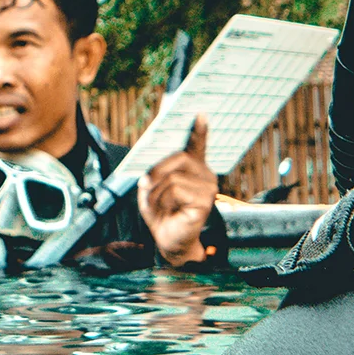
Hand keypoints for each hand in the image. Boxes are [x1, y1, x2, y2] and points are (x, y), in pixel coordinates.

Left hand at [138, 114, 218, 268]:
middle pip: (179, 157)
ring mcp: (208, 188)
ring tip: (160, 206)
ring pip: (173, 176)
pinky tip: (169, 211)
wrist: (169, 241)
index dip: (199, 130)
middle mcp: (205, 175)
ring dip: (157, 192)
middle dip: (157, 170)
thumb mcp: (152, 189)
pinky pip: (175, 190)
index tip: (200, 113)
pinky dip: (163, 200)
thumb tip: (152, 173)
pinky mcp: (205, 201)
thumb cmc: (162, 213)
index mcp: (193, 169)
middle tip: (145, 184)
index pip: (198, 145)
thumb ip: (155, 175)